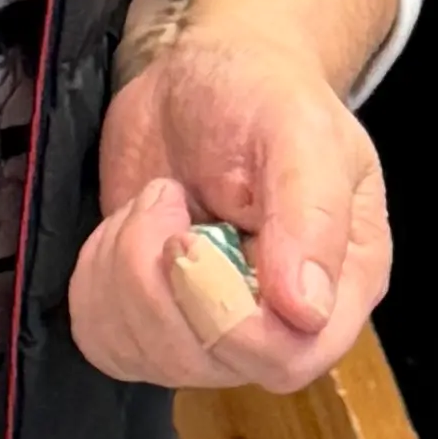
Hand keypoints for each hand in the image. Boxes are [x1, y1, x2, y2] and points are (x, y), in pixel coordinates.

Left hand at [67, 23, 389, 395]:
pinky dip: (95, 286)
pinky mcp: (152, 319)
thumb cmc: (263, 93)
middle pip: (209, 364)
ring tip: (154, 201)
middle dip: (160, 280)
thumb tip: (306, 309)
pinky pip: (108, 344)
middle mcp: (281, 321)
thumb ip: (310, 212)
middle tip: (164, 196)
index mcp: (342, 283)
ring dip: (123, 271)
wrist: (204, 74)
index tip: (190, 235)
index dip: (225, 317)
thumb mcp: (297, 127)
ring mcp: (212, 327)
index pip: (288, 355)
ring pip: (148, 358)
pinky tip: (125, 229)